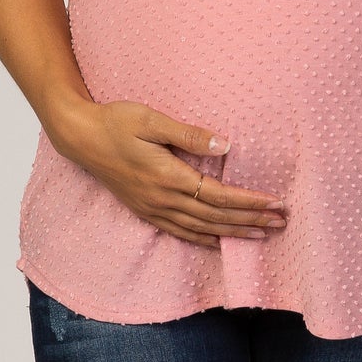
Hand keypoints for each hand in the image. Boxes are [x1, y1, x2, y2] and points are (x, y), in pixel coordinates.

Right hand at [53, 100, 285, 248]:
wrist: (80, 138)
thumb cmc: (115, 122)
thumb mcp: (151, 119)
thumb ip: (189, 134)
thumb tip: (225, 145)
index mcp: (168, 177)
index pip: (219, 196)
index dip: (250, 202)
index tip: (276, 203)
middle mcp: (163, 199)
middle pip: (216, 217)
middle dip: (251, 221)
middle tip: (281, 223)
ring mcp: (153, 209)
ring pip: (202, 229)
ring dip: (233, 233)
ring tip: (262, 236)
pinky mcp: (146, 211)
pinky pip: (181, 232)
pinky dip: (204, 239)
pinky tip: (219, 241)